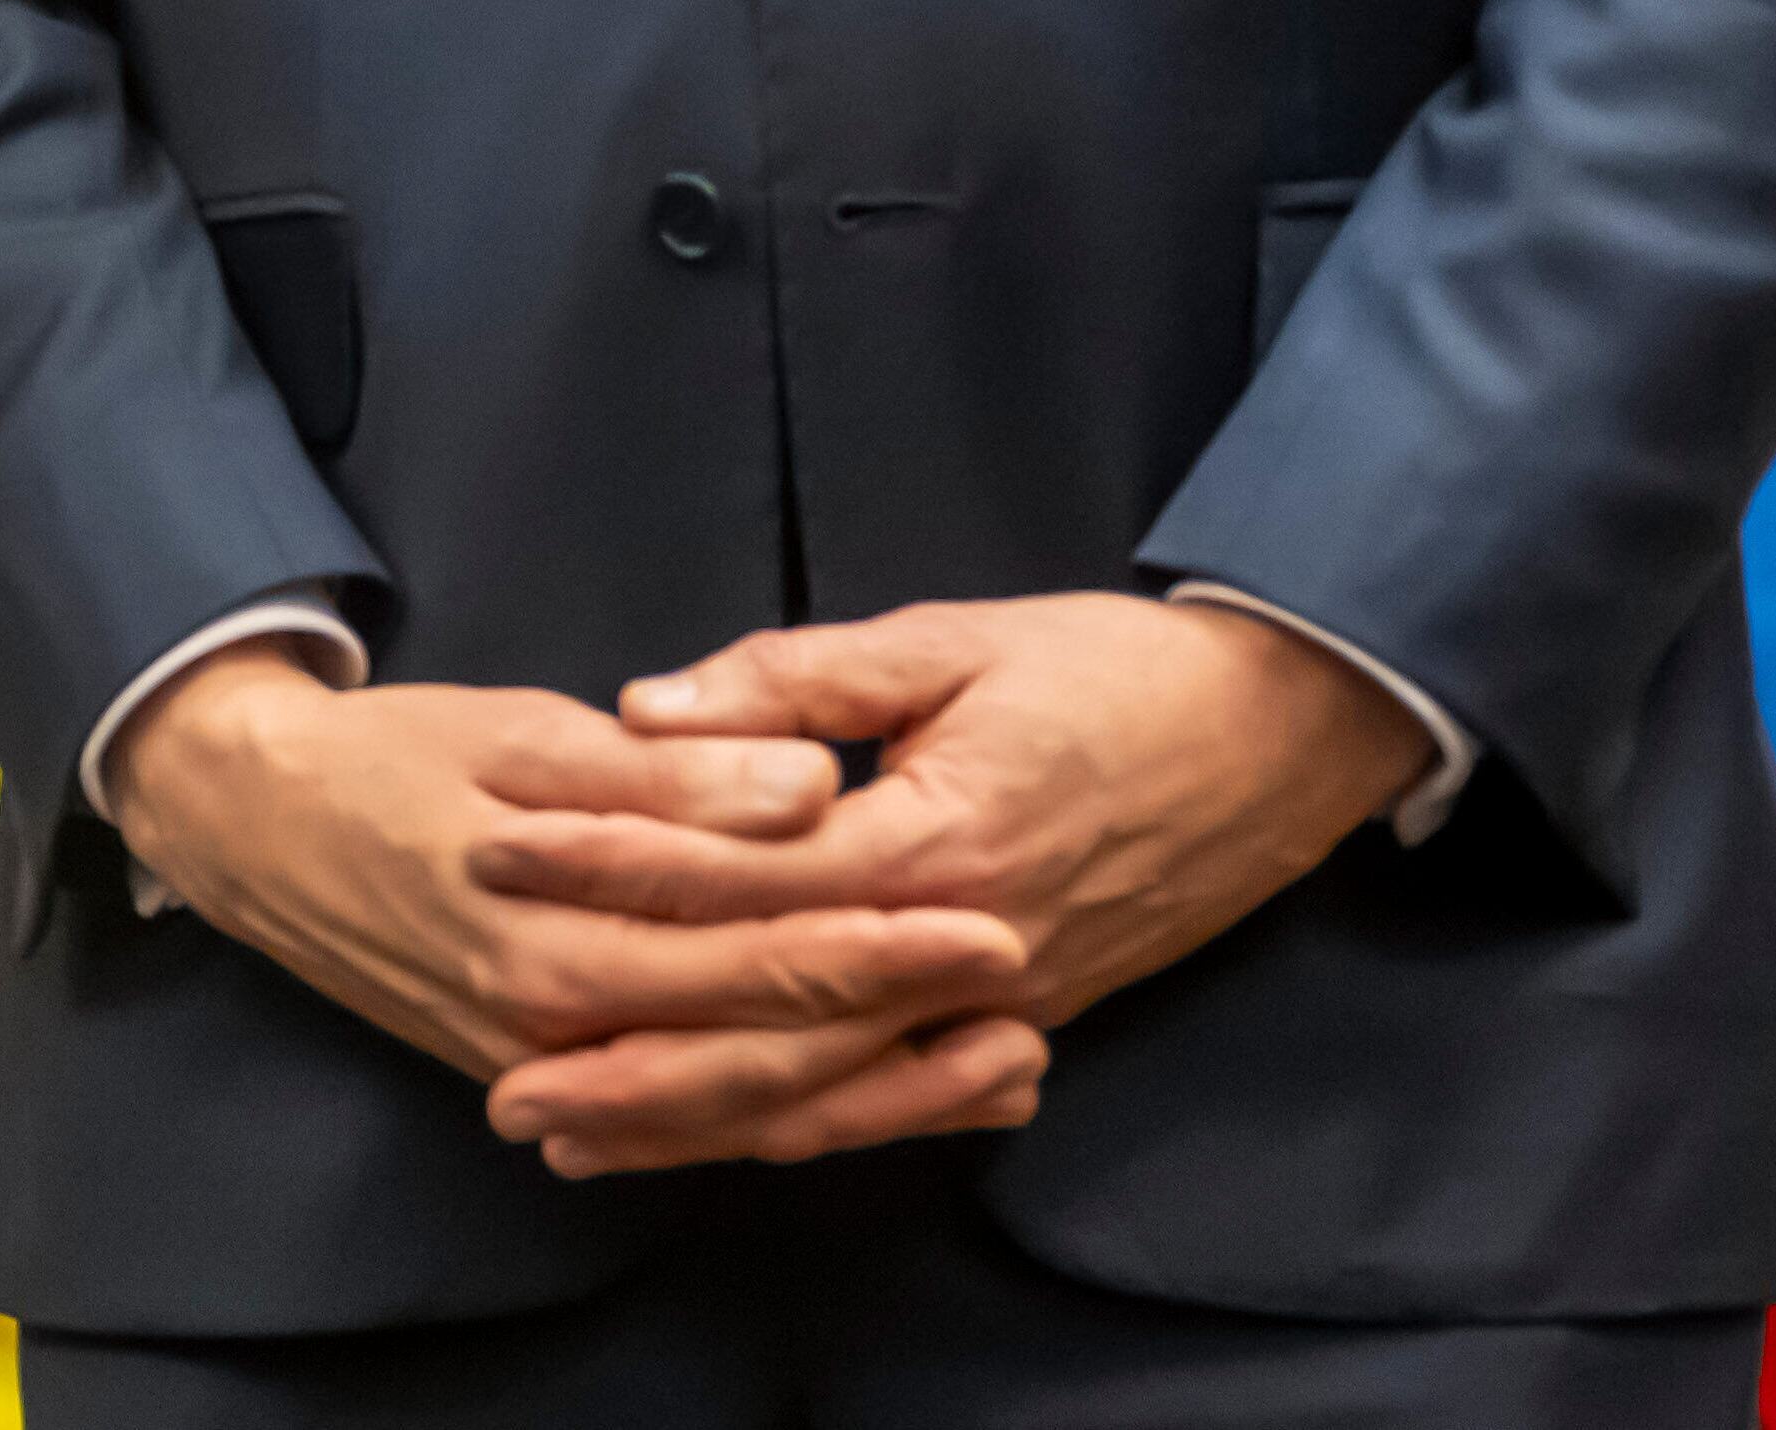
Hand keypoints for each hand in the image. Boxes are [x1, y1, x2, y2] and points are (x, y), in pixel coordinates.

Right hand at [113, 645, 1044, 1179]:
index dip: (875, 938)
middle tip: (1025, 995)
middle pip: (764, 1044)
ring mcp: (555, 1071)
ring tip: (999, 1072)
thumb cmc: (394, 761)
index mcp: (558, 937)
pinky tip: (878, 1099)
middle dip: (904, 1025)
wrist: (258, 828)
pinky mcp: (552, 1078)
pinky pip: (692, 1119)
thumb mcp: (519, 736)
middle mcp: (562, 1030)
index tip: (989, 915)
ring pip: (740, 1104)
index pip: (750, 949)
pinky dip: (793, 1114)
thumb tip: (802, 792)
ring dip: (875, 1095)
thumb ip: (665, 778)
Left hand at [470, 593, 1428, 1122]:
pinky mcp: (1026, 1018)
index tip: (494, 860)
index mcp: (930, 841)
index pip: (733, 874)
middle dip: (628, 1059)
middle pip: (767, 1030)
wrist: (1281, 734)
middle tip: (501, 1078)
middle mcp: (961, 949)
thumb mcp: (947, 640)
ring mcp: (999, 1002)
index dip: (606, 870)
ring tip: (574, 1134)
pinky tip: (723, 1136)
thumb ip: (795, 679)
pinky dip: (802, 1127)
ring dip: (695, 1120)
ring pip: (825, 1091)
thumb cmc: (1111, 670)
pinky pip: (895, 1099)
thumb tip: (648, 706)